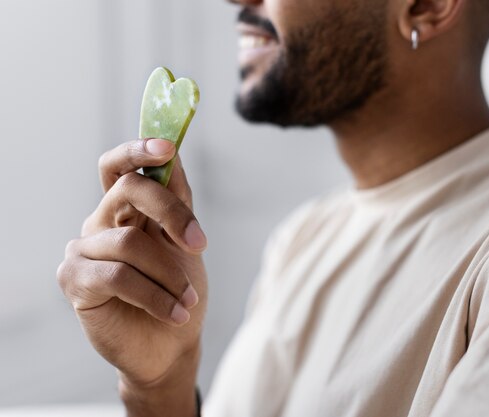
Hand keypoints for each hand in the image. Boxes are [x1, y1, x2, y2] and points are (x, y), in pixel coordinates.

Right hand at [57, 138, 207, 414]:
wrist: (171, 343)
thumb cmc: (179, 290)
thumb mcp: (185, 243)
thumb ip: (177, 202)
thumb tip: (172, 156)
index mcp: (127, 209)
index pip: (121, 166)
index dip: (139, 150)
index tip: (167, 147)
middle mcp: (102, 221)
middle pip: (128, 189)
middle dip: (170, 211)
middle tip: (197, 243)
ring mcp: (85, 249)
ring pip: (130, 241)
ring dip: (170, 274)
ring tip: (188, 300)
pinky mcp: (75, 280)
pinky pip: (117, 276)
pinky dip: (155, 295)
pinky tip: (175, 312)